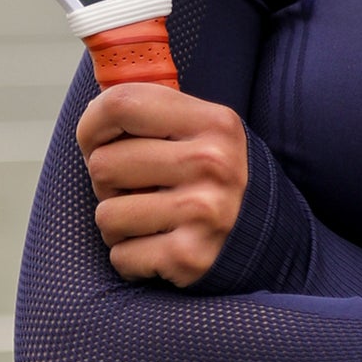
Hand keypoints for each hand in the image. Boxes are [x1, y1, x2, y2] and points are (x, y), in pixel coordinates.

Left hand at [75, 82, 248, 286]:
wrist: (270, 239)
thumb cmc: (215, 179)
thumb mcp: (205, 131)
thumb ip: (157, 111)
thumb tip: (95, 108)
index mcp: (212, 123)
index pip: (122, 103)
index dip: (92, 124)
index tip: (94, 140)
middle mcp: (211, 163)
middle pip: (103, 164)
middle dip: (106, 182)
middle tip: (135, 190)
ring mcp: (202, 212)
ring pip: (106, 215)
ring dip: (117, 223)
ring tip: (148, 220)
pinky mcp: (189, 257)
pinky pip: (121, 255)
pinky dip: (130, 258)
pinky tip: (157, 248)